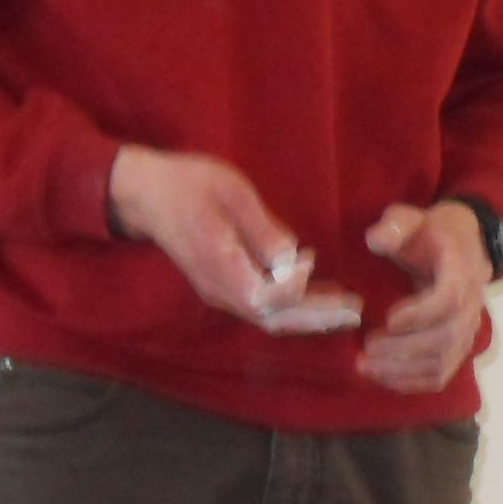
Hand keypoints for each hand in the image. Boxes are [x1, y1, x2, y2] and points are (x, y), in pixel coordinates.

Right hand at [105, 146, 363, 333]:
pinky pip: (262, 307)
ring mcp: (220, 293)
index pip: (264, 298)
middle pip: (272, 319)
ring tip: (348, 309)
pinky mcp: (224, 287)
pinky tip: (321, 297)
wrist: (146, 195)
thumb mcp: (230, 192)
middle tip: (356, 310)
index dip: (293, 286)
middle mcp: (219, 290)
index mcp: (219, 265)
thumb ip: (262, 227)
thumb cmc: (189, 184)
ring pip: (268, 318)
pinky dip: (293, 307)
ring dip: (309, 316)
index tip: (311, 257)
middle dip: (317, 317)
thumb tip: (293, 258)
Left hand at [359, 202, 491, 394]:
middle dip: (404, 348)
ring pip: (443, 361)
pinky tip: (382, 377)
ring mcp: (467, 330)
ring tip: (366, 365)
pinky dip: (411, 383)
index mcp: (461, 270)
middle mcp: (471, 305)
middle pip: (445, 337)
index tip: (389, 319)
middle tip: (367, 347)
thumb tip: (376, 240)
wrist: (463, 248)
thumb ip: (395, 225)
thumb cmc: (430, 234)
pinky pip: (440, 375)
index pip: (449, 299)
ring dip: (403, 370)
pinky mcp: (457, 348)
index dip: (421, 314)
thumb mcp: (412, 219)